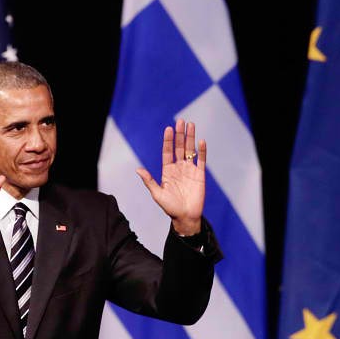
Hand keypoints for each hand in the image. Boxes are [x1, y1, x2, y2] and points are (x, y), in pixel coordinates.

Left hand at [136, 119, 205, 235]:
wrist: (185, 217)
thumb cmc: (170, 207)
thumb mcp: (157, 194)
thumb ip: (149, 181)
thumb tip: (138, 170)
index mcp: (168, 171)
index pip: (168, 151)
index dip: (168, 140)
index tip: (169, 129)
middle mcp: (179, 168)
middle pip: (179, 147)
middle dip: (180, 134)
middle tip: (181, 121)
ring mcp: (190, 170)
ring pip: (190, 151)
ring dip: (190, 138)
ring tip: (191, 125)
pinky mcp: (200, 175)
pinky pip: (201, 161)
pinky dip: (201, 151)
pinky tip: (201, 141)